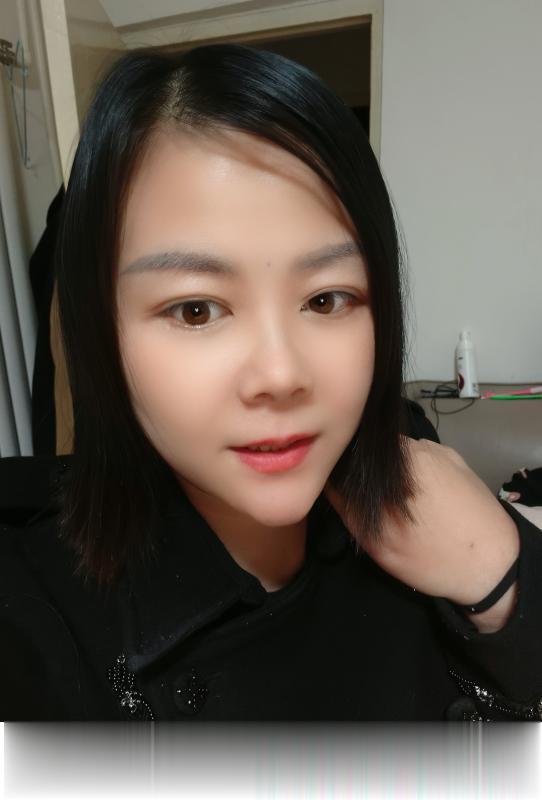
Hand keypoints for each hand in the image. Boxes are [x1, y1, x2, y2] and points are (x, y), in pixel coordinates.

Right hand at [324, 437, 519, 631]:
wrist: (494, 563)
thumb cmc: (430, 558)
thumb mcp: (376, 541)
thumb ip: (346, 503)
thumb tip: (326, 476)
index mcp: (391, 464)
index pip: (349, 450)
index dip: (338, 467)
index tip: (337, 488)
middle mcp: (413, 446)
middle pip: (372, 450)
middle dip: (366, 472)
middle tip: (372, 503)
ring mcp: (436, 447)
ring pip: (397, 453)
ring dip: (391, 473)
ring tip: (401, 505)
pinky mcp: (454, 455)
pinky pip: (421, 458)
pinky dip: (415, 474)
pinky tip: (425, 500)